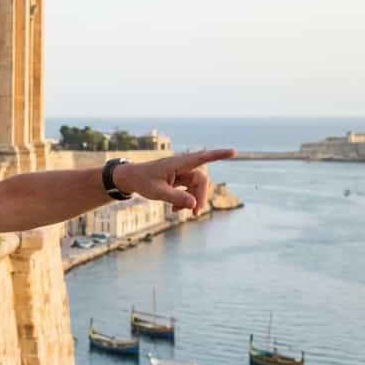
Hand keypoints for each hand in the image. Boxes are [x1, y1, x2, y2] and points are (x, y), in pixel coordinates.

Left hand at [114, 149, 236, 212]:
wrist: (130, 179)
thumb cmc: (141, 181)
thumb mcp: (156, 191)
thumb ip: (175, 197)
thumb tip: (194, 204)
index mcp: (178, 163)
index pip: (202, 157)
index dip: (218, 155)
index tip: (234, 151)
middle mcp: (183, 166)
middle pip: (201, 180)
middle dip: (200, 196)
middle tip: (195, 213)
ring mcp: (182, 173)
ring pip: (196, 187)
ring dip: (191, 200)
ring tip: (177, 212)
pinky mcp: (180, 179)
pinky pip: (189, 190)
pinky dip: (185, 200)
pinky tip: (175, 210)